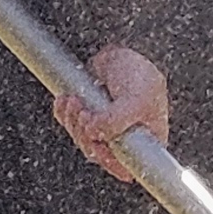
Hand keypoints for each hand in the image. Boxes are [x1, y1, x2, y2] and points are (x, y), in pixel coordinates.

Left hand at [55, 44, 168, 177]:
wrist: (122, 45)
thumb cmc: (139, 72)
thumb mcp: (136, 98)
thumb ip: (117, 120)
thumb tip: (94, 133)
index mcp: (147, 141)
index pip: (126, 168)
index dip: (108, 160)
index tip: (99, 144)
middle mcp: (126, 137)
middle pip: (97, 153)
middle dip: (84, 133)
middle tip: (83, 112)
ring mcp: (106, 127)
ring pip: (82, 138)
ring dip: (72, 121)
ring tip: (75, 100)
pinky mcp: (89, 115)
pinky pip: (71, 123)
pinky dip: (64, 113)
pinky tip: (67, 99)